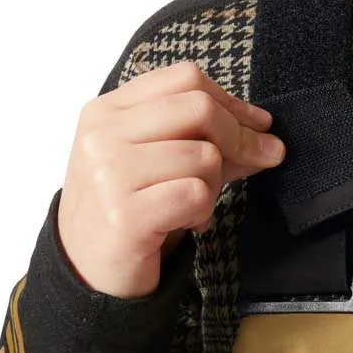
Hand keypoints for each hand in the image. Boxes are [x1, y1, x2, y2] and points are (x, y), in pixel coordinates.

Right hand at [57, 60, 284, 298]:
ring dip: (215, 187)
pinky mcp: (125, 214)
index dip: (232, 102)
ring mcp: (109, 173)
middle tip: (256, 163)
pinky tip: (186, 224)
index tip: (259, 127)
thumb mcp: (157, 163)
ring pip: (203, 155)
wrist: (86, 273)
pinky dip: (203, 212)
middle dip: (240, 139)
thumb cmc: (127, 212)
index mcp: (107, 111)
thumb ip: (205, 142)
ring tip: (194, 207)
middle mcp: (103, 135)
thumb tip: (266, 139)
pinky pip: (195, 195)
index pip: (184, 79)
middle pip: (198, 108)